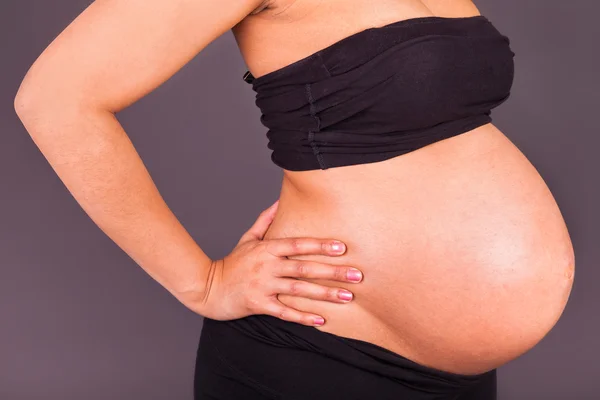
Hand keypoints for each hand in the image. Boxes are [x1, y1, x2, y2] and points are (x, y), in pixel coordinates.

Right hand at [198, 200, 362, 325]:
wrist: (208, 288)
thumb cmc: (232, 263)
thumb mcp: (248, 238)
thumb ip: (266, 220)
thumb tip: (280, 201)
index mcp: (267, 249)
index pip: (297, 244)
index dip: (320, 245)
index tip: (342, 247)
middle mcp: (267, 266)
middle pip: (304, 268)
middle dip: (332, 272)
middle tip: (356, 275)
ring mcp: (263, 286)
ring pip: (299, 290)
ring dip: (325, 294)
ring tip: (347, 296)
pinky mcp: (259, 305)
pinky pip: (285, 312)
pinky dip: (303, 317)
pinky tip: (321, 320)